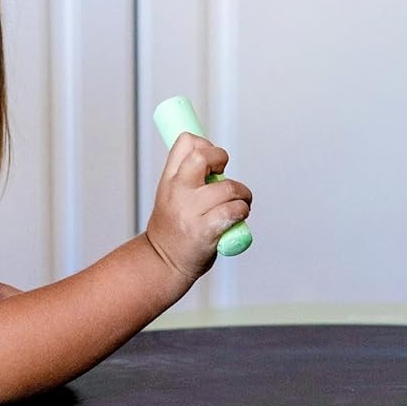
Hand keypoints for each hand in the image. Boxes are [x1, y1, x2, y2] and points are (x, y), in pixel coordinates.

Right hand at [144, 132, 251, 281]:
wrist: (163, 263)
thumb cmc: (174, 229)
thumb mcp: (170, 197)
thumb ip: (187, 178)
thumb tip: (213, 158)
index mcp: (168, 180)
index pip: (186, 143)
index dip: (205, 145)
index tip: (211, 162)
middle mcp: (177, 192)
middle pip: (202, 155)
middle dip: (221, 158)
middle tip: (223, 173)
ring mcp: (190, 211)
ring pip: (229, 187)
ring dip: (242, 194)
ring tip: (239, 203)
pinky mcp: (205, 230)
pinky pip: (234, 210)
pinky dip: (242, 211)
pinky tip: (237, 217)